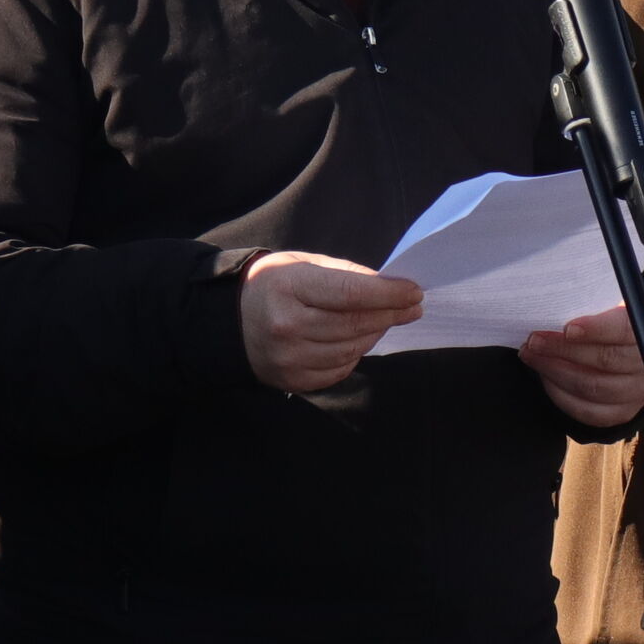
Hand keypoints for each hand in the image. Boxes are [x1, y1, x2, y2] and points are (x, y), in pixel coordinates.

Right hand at [239, 251, 423, 392]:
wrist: (229, 322)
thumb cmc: (272, 285)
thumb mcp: (301, 263)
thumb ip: (344, 274)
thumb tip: (388, 286)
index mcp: (288, 287)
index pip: (351, 293)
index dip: (388, 295)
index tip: (414, 292)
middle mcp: (287, 326)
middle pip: (355, 324)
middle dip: (390, 314)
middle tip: (412, 306)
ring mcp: (289, 358)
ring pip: (352, 349)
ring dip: (376, 333)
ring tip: (385, 319)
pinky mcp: (293, 380)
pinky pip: (339, 369)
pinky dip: (356, 354)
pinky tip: (359, 339)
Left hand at [521, 307, 643, 427]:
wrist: (632, 352)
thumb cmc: (611, 321)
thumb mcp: (611, 304)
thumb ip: (592, 301)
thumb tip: (557, 299)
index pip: (624, 330)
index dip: (596, 329)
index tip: (568, 327)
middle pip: (604, 361)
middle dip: (563, 349)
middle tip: (534, 339)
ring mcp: (635, 394)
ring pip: (591, 388)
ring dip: (554, 370)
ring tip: (530, 355)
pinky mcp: (619, 414)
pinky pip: (585, 410)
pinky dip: (559, 393)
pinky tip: (544, 375)